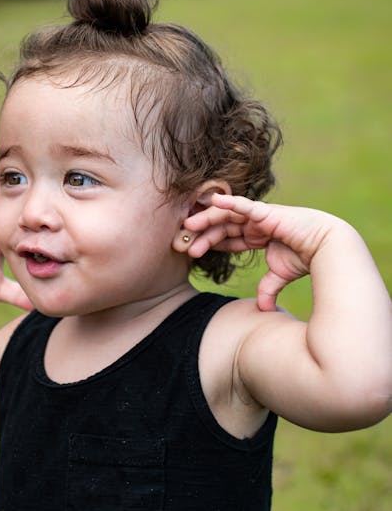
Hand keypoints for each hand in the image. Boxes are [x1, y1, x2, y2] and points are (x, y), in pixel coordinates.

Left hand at [183, 194, 339, 311]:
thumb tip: (262, 310)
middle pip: (222, 226)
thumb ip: (268, 288)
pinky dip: (229, 202)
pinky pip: (244, 205)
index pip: (227, 238)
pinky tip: (213, 200)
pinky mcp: (267, 213)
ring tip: (189, 225)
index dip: (209, 242)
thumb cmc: (306, 259)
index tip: (191, 250)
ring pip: (227, 216)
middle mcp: (255, 224)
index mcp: (256, 237)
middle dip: (202, 232)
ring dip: (207, 219)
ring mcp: (260, 216)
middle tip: (182, 239)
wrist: (326, 250)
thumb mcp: (279, 276)